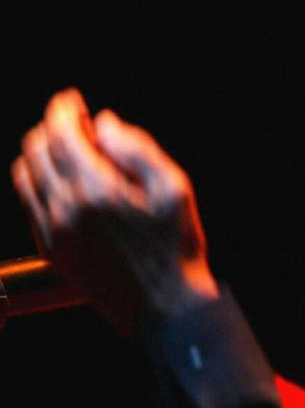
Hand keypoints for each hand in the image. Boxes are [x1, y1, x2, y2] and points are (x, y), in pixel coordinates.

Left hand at [11, 88, 218, 335]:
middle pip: (35, 149)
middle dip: (51, 127)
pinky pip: (30, 204)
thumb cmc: (176, 246)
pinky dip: (40, 183)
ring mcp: (53, 232)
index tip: (71, 100)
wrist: (165, 307)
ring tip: (67, 151)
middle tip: (74, 123)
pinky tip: (66, 184)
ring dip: (40, 154)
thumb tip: (104, 123)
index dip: (63, 109)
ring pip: (25, 175)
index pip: (61, 134)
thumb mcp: (174, 189)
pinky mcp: (53, 251)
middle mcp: (64, 208)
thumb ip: (138, 148)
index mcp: (96, 189)